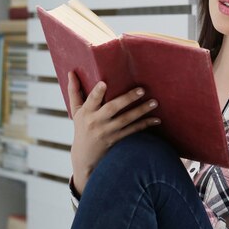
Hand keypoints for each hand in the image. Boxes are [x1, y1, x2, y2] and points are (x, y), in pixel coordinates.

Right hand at [68, 71, 160, 195]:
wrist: (85, 156)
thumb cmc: (81, 127)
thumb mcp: (75, 111)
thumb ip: (74, 91)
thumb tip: (71, 72)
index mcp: (86, 112)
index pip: (90, 100)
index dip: (96, 93)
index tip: (103, 83)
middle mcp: (96, 122)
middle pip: (112, 109)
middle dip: (127, 99)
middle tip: (141, 90)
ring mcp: (108, 132)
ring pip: (126, 120)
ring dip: (141, 111)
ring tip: (154, 102)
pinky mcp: (117, 139)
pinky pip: (133, 131)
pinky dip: (145, 125)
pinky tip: (156, 119)